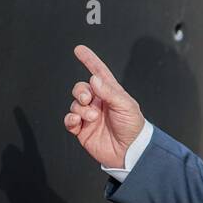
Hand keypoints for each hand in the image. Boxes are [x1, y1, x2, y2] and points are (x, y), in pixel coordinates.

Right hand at [64, 44, 144, 169]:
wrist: (130, 152)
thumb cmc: (133, 127)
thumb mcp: (125, 105)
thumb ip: (108, 91)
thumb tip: (94, 78)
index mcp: (111, 93)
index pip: (98, 73)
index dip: (89, 60)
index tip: (79, 50)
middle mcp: (99, 103)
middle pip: (80, 89)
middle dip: (80, 91)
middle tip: (88, 99)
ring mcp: (89, 116)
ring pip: (74, 104)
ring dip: (80, 108)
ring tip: (92, 117)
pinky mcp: (82, 130)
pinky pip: (69, 120)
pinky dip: (70, 119)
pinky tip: (78, 121)